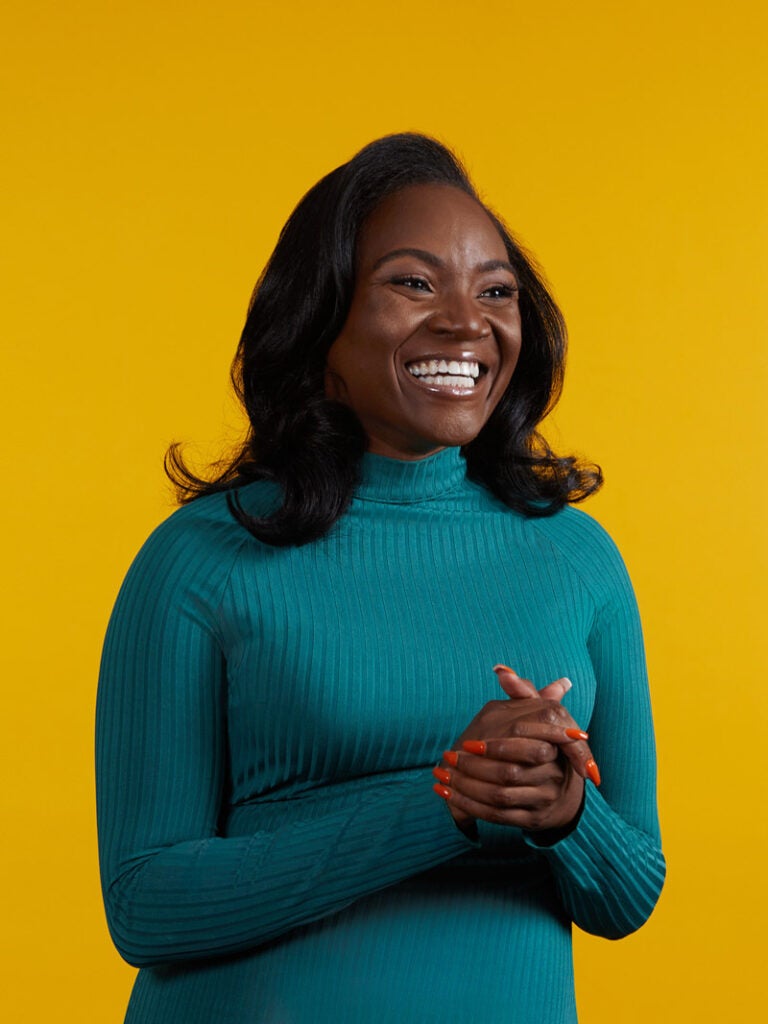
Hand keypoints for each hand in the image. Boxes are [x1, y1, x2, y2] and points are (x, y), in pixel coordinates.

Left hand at [433, 666, 597, 832]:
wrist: (558, 786)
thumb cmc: (542, 740)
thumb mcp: (536, 712)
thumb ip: (521, 691)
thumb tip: (501, 669)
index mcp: (559, 745)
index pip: (527, 748)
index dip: (496, 747)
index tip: (466, 744)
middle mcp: (558, 775)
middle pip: (509, 773)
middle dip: (474, 767)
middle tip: (448, 758)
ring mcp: (546, 799)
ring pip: (500, 796)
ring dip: (466, 787)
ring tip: (440, 775)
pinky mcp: (533, 819)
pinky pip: (496, 816)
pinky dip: (468, 806)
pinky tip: (446, 795)